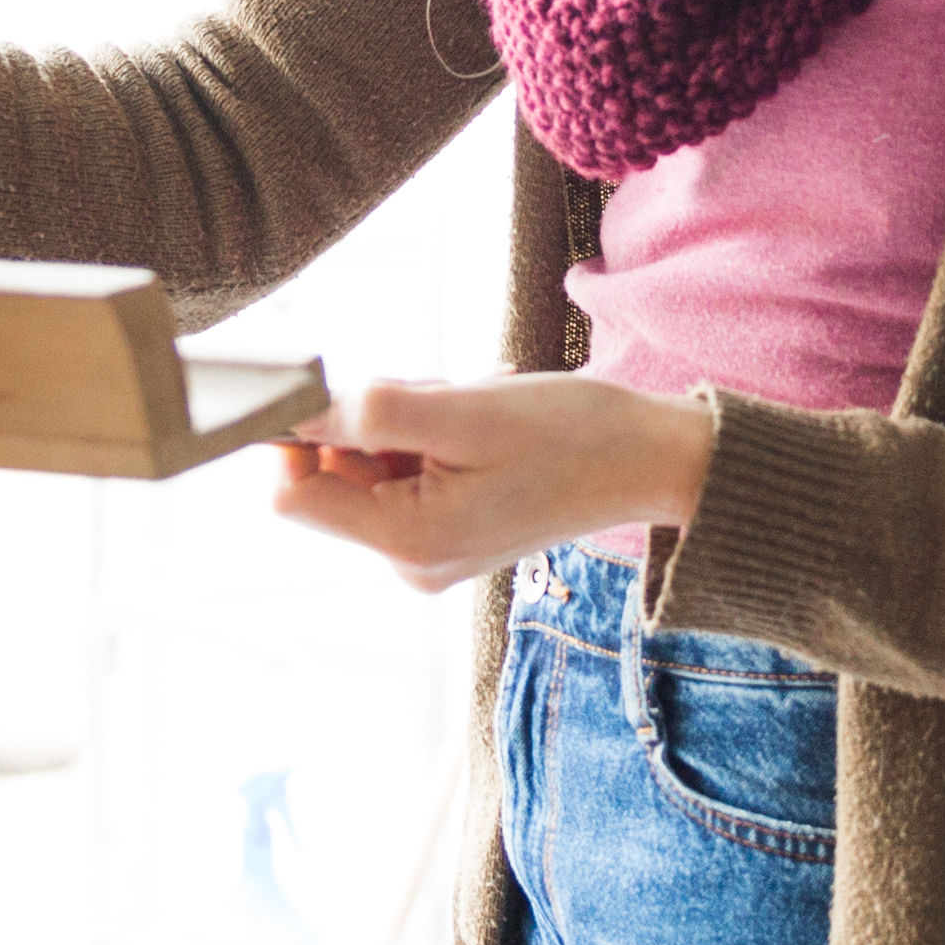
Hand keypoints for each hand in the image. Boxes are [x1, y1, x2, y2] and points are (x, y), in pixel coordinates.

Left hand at [271, 374, 714, 595]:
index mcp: (406, 541)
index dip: (294, 436)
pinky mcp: (449, 528)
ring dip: (407, 420)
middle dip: (369, 420)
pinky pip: (405, 469)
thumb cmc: (572, 436)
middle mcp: (409, 559)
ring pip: (370, 464)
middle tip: (441, 397)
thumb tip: (294, 409)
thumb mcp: (465, 412)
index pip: (293, 495)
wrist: (652, 462)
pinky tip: (481, 422)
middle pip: (332, 475)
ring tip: (473, 408)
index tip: (335, 385)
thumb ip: (371, 411)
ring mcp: (430, 548)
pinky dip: (430, 434)